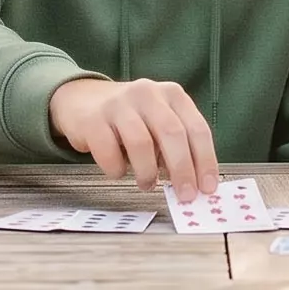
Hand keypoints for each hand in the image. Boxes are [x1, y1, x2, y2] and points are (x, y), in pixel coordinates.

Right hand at [47, 79, 218, 198]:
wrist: (81, 100)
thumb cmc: (129, 119)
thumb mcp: (158, 123)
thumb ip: (176, 146)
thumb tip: (193, 183)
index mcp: (172, 95)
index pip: (197, 128)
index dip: (205, 161)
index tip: (207, 188)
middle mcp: (148, 93)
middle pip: (172, 133)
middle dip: (182, 170)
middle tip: (184, 196)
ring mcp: (118, 104)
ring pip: (141, 143)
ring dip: (147, 172)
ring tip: (147, 184)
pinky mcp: (92, 119)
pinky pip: (109, 152)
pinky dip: (117, 169)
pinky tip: (118, 171)